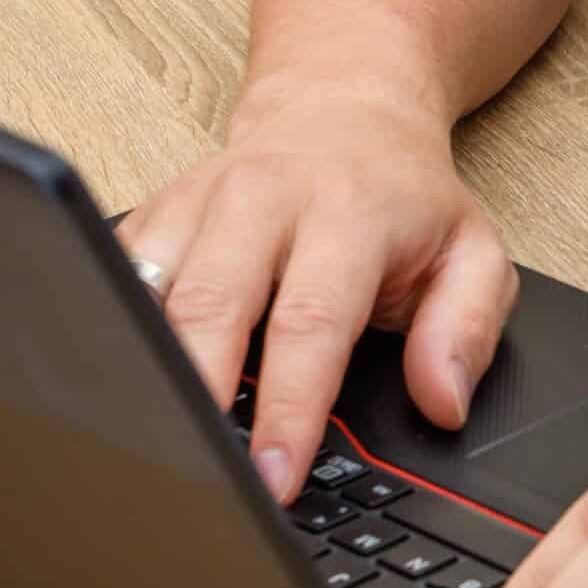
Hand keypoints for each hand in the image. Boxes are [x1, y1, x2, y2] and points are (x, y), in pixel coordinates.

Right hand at [117, 75, 517, 502]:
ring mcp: (197, 203)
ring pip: (146, 293)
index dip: (289, 409)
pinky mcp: (151, 212)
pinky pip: (116, 277)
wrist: (343, 108)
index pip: (311, 325)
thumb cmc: (406, 198)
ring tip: (153, 443)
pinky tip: (126, 389)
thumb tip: (445, 403)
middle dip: (196, 399)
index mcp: (347, 215)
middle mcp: (262, 200)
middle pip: (209, 307)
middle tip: (198, 479)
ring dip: (144, 371)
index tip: (274, 477)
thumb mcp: (473, 253)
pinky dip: (115, 334)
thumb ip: (467, 329)